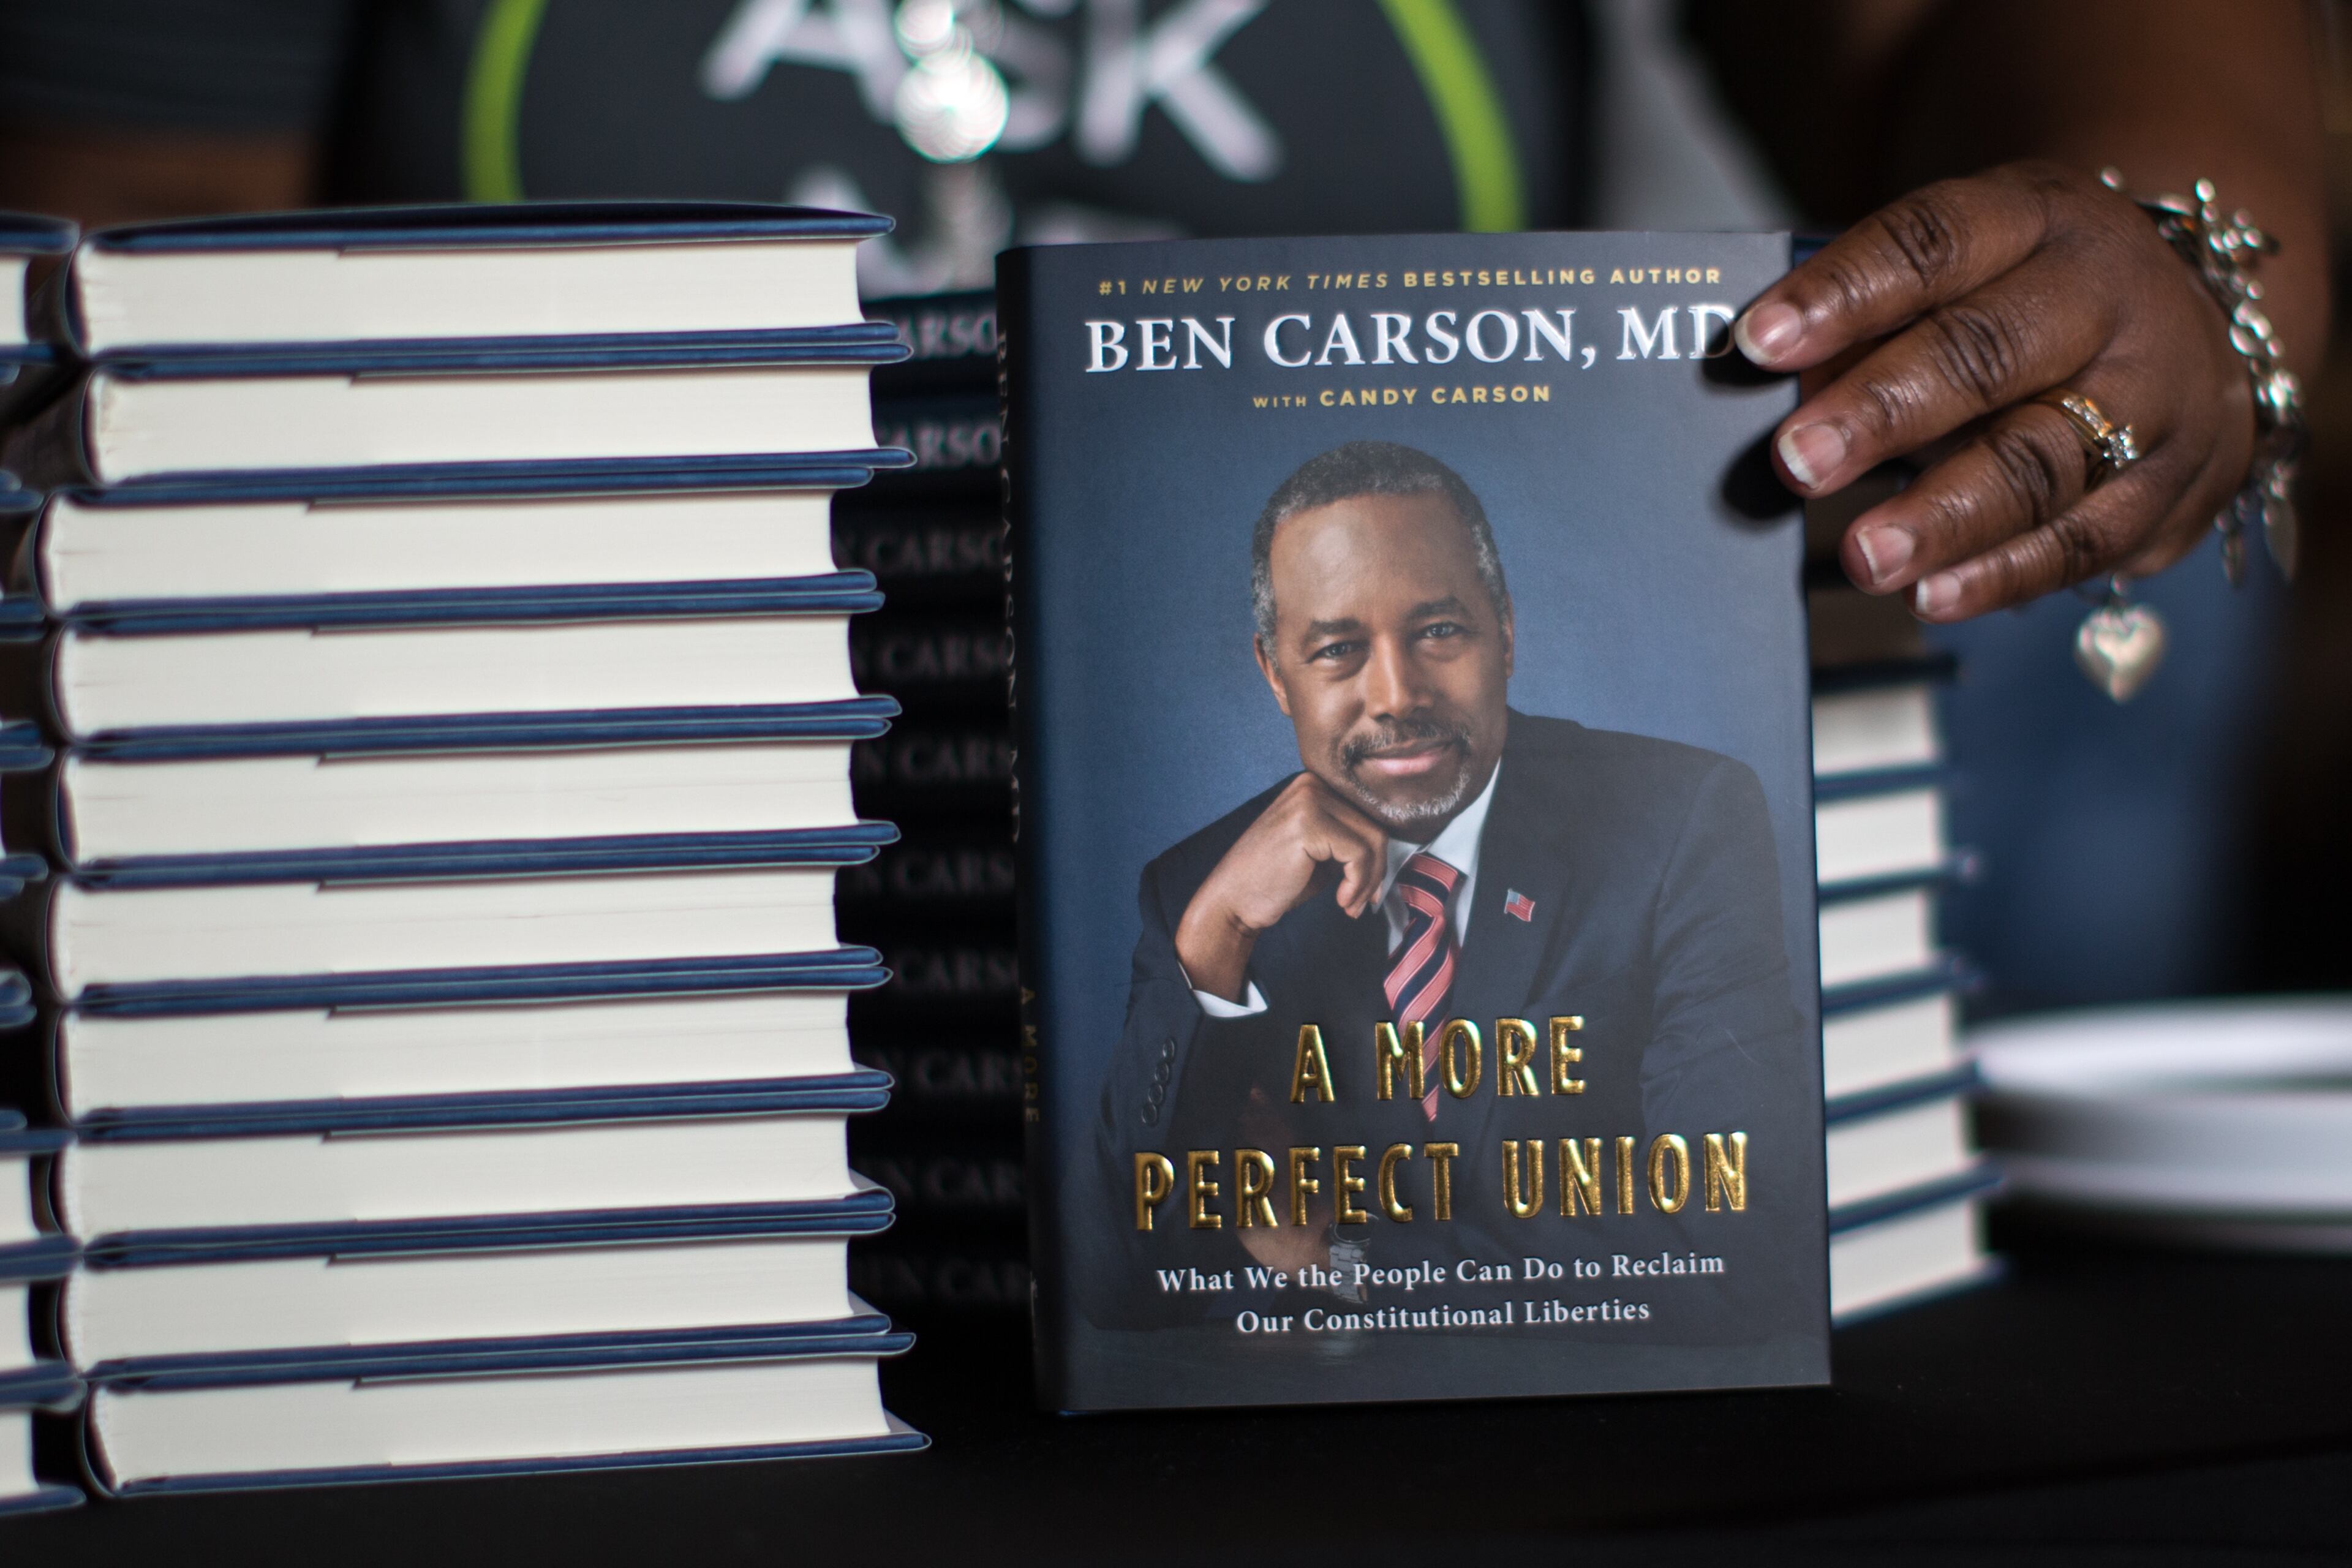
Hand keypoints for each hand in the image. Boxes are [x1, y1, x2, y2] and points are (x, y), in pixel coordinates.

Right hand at [1174, 772, 1386, 1003]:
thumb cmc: (1274, 881)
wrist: (1232, 901)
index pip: (1368, 814)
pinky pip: (1359, 855)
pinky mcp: (1309, 824)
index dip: (1377, 855)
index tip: (1369, 888)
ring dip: (1369, 881)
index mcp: (1313, 785)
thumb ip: (1349, 840)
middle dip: (1376, 870)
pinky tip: (1342, 902)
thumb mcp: (1320, 852)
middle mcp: (1311, 784)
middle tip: (1363, 902)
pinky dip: (1358, 884)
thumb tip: (1389, 847)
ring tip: (1352, 904)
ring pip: (1373, 839)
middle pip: (1375, 825)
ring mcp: (1309, 800)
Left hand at [1734, 161, 2254, 619]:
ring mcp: (2160, 392)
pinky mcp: (2180, 484)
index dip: (1845, 291)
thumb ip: (1872, 323)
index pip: (1934, 243)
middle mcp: (2111, 295)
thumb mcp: (1960, 273)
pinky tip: (1932, 596)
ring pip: (2047, 460)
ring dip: (1945, 517)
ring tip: (1867, 556)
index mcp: (2039, 218)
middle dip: (1885, 410)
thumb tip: (1775, 388)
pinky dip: (2004, 575)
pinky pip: (2088, 539)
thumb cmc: (2027, 300)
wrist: (2190, 323)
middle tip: (1799, 460)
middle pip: (1992, 352)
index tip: (1761, 344)